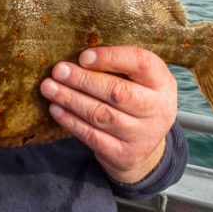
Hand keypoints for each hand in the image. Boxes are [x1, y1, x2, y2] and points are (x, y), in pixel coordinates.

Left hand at [40, 46, 176, 183]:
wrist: (146, 145)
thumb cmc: (136, 98)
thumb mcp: (139, 79)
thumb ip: (118, 66)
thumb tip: (79, 58)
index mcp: (162, 82)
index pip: (141, 63)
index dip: (110, 57)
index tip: (83, 56)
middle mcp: (159, 109)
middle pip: (118, 92)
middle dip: (83, 80)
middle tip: (58, 71)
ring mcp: (143, 135)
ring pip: (102, 115)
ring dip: (71, 100)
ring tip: (49, 88)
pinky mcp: (125, 154)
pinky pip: (93, 136)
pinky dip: (71, 122)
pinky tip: (56, 109)